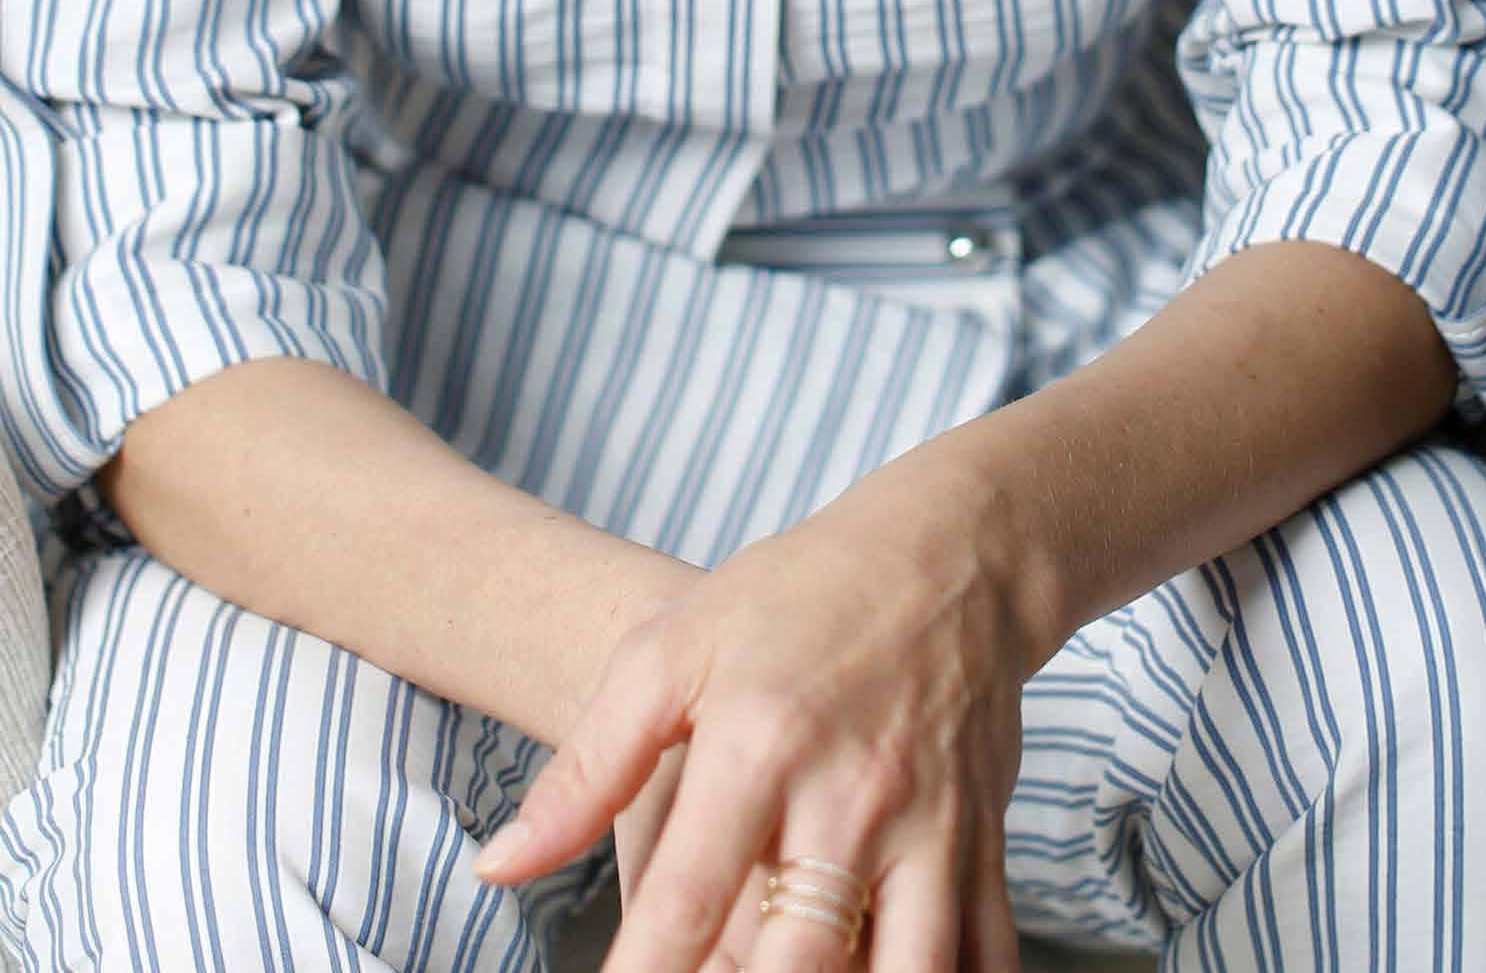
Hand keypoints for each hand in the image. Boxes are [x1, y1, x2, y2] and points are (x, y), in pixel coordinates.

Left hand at [473, 454, 1034, 972]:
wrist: (948, 554)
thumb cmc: (792, 599)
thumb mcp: (671, 651)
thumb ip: (587, 766)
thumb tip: (498, 867)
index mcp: (759, 745)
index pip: (685, 900)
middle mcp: (851, 796)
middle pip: (798, 960)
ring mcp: (930, 828)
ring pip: (908, 972)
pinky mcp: (983, 847)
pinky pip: (986, 958)